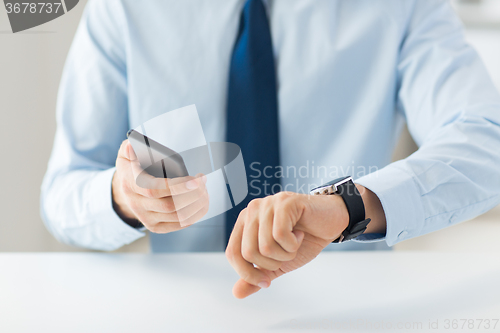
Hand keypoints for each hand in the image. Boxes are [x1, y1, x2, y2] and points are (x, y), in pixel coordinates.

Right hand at [112, 140, 208, 231]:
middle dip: (193, 194)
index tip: (195, 180)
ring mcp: (145, 218)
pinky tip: (201, 204)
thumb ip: (129, 148)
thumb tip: (132, 146)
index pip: (154, 189)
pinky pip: (179, 225)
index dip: (177, 186)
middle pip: (170, 205)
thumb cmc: (132, 168)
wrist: (125, 190)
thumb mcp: (126, 155)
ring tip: (205, 191)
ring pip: (177, 216)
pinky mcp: (155, 227)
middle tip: (203, 181)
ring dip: (197, 204)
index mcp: (130, 185)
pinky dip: (195, 215)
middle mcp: (137, 204)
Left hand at [225, 191, 348, 298]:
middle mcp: (252, 210)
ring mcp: (267, 204)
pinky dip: (293, 243)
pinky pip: (280, 235)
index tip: (267, 281)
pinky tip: (300, 234)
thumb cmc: (304, 239)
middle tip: (287, 254)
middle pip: (248, 252)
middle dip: (272, 264)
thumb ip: (257, 275)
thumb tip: (236, 293)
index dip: (248, 274)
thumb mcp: (277, 263)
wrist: (331, 222)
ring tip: (295, 242)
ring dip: (285, 254)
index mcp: (245, 222)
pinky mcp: (284, 202)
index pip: (232, 253)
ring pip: (265, 246)